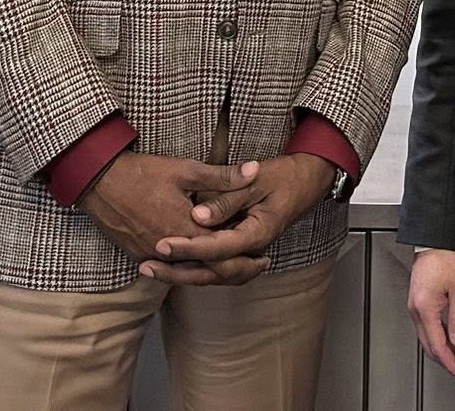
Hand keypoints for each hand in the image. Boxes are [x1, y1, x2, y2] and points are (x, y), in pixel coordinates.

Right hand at [79, 151, 263, 284]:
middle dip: (235, 272)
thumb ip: (222, 177)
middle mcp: (169, 251)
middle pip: (208, 273)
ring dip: (213, 270)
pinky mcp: (139, 254)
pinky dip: (189, 266)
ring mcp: (152, 256)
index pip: (222, 258)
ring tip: (235, 262)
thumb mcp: (186, 170)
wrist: (97, 180)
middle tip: (257, 265)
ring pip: (188, 273)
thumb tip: (254, 171)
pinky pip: (169, 267)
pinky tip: (201, 257)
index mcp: (185, 231)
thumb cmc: (142, 173)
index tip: (264, 256)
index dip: (245, 260)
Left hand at [142, 153, 335, 284]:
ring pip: (212, 275)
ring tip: (151, 269)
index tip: (162, 243)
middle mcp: (252, 251)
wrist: (306, 182)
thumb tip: (197, 216)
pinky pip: (216, 268)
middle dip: (178, 271)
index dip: (188, 247)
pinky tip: (171, 265)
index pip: (217, 248)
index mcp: (258, 233)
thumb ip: (225, 197)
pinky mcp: (240, 251)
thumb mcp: (255, 180)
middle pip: (212, 272)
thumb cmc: (282, 178)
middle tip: (148, 265)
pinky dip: (193, 269)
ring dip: (182, 274)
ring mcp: (247, 254)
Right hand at [406, 247, 454, 382]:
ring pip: (428, 339)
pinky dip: (440, 338)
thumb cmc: (445, 258)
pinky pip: (428, 328)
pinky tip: (451, 340)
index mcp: (425, 309)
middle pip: (430, 346)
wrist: (433, 241)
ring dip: (445, 351)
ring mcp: (415, 307)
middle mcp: (416, 310)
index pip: (438, 346)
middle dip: (448, 361)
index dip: (451, 363)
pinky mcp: (419, 302)